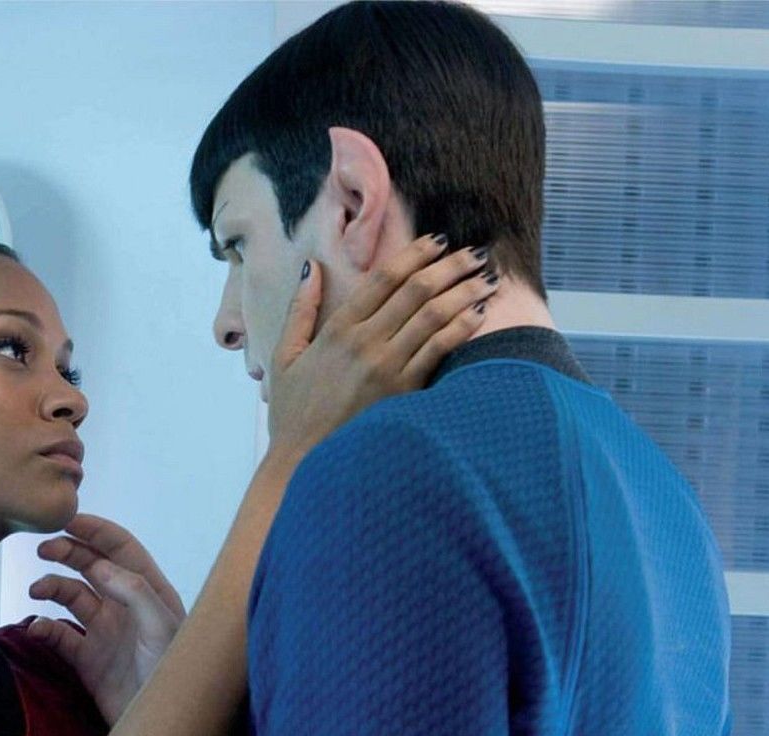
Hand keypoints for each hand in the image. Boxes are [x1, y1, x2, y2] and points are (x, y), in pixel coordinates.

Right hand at [26, 514, 186, 725]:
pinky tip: (36, 626)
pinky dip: (43, 626)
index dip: (96, 530)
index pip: (121, 548)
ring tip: (36, 589)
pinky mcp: (88, 660)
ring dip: (52, 585)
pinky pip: (59, 635)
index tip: (67, 519)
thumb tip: (100, 566)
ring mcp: (105, 631)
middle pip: (92, 565)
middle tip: (43, 548)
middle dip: (68, 552)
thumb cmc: (173, 673)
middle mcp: (125, 606)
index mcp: (148, 591)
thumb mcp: (163, 627)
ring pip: (71, 595)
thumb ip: (135, 592)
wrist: (162, 726)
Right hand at [268, 234, 494, 459]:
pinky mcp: (404, 391)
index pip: (383, 278)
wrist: (304, 461)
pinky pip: (440, 350)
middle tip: (474, 252)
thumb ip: (300, 310)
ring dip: (463, 291)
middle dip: (450, 266)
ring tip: (485, 277)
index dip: (414, 254)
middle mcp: (364, 341)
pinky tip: (479, 313)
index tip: (437, 241)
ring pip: (434, 315)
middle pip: (416, 290)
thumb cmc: (293, 412)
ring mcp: (386, 366)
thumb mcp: (284, 356)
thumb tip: (312, 268)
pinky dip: (463, 327)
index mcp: (336, 329)